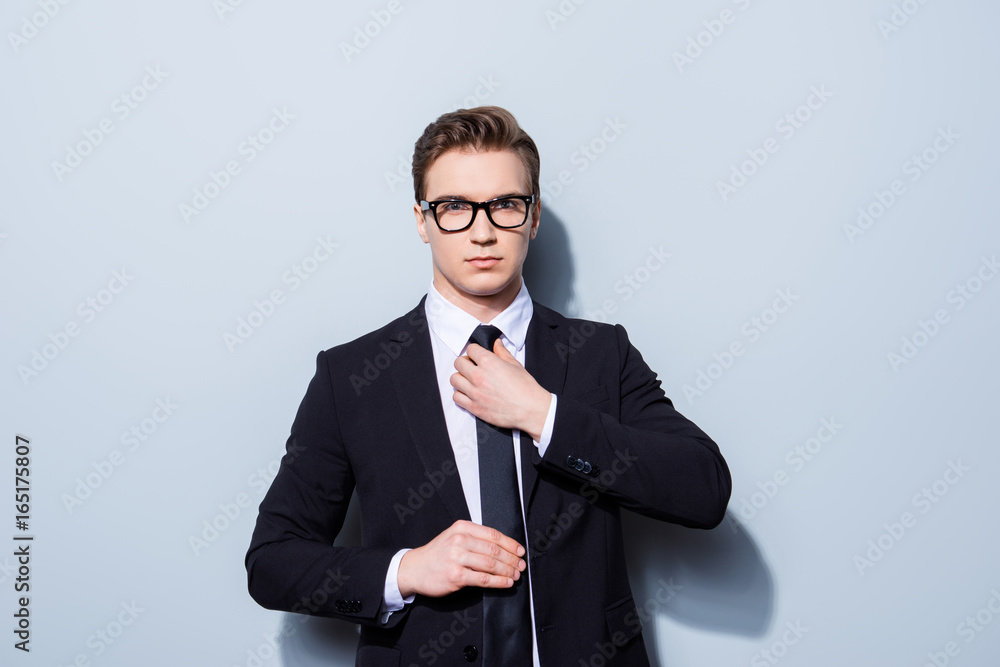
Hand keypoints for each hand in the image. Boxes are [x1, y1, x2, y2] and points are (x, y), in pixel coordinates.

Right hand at [397, 520, 525, 597]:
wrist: (414, 569)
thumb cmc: (437, 554)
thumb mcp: (454, 537)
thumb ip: (475, 538)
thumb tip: (504, 547)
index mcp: (462, 528)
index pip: (493, 535)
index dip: (510, 544)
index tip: (520, 551)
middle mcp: (459, 540)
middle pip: (494, 550)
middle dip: (512, 559)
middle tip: (521, 565)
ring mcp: (457, 558)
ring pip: (491, 564)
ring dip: (508, 570)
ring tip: (516, 575)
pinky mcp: (456, 576)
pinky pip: (484, 579)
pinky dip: (499, 582)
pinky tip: (507, 583)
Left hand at [451, 338, 551, 440]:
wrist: (531, 410)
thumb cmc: (526, 388)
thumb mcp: (515, 365)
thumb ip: (502, 353)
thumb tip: (496, 344)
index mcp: (489, 362)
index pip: (470, 349)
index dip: (474, 351)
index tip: (477, 355)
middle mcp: (478, 376)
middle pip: (458, 363)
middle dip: (465, 362)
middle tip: (472, 367)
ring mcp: (474, 392)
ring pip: (454, 379)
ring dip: (461, 378)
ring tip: (469, 380)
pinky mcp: (474, 407)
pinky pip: (456, 397)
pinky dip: (460, 394)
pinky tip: (469, 393)